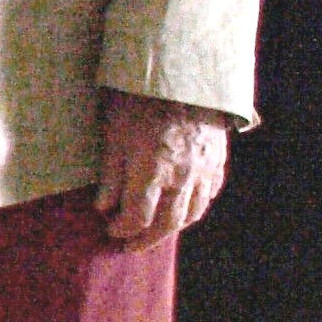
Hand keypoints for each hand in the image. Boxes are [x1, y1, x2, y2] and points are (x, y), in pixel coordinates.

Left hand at [94, 89, 232, 247]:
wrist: (183, 75)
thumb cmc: (139, 100)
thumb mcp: (113, 134)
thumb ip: (110, 175)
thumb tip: (104, 208)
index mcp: (151, 171)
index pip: (138, 216)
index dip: (122, 229)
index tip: (110, 229)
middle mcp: (181, 177)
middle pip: (167, 224)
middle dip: (146, 240)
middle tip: (130, 247)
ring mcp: (203, 171)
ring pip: (192, 214)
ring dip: (172, 229)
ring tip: (155, 233)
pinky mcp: (217, 161)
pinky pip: (208, 195)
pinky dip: (195, 208)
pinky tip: (183, 209)